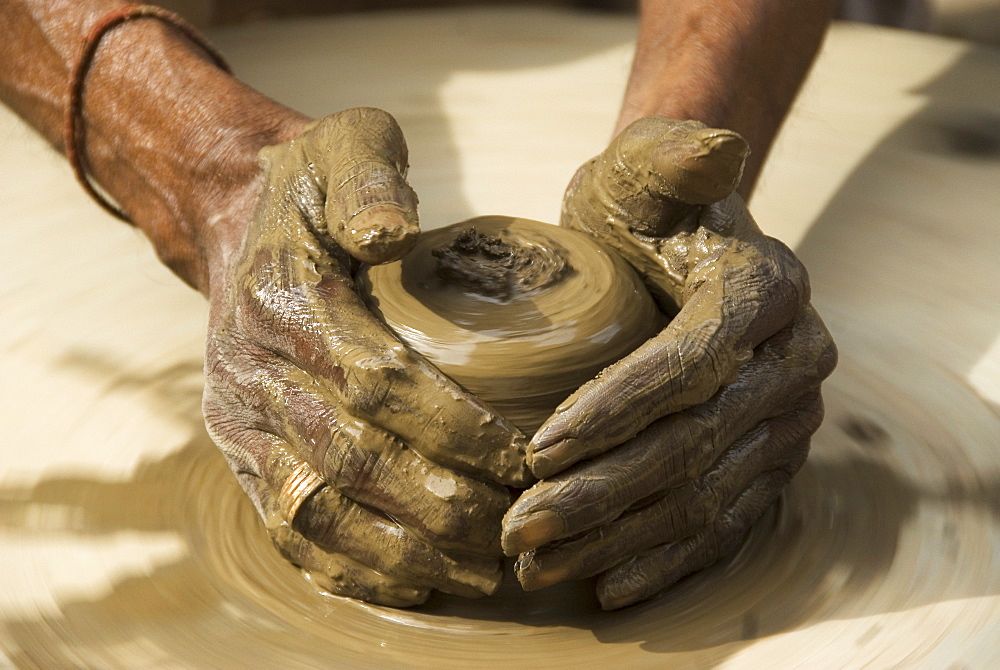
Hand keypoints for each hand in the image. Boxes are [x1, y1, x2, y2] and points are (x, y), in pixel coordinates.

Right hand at [201, 108, 530, 606]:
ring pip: (318, 511)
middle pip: (353, 461)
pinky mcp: (240, 453)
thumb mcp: (347, 146)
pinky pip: (288, 527)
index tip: (528, 460)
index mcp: (286, 300)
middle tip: (519, 530)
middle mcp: (252, 371)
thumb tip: (391, 234)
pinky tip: (412, 585)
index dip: (455, 430)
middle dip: (442, 506)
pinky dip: (348, 568)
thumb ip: (370, 178)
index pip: (378, 382)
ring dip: (400, 555)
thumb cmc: (316, 187)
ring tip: (479, 575)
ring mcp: (240, 421)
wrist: (236, 219)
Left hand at [502, 117, 836, 608]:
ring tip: (538, 567)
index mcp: (769, 290)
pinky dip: (665, 561)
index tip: (537, 448)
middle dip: (601, 493)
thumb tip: (713, 150)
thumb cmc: (646, 206)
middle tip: (518, 527)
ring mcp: (787, 420)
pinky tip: (606, 588)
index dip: (616, 410)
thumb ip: (673, 155)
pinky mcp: (768, 462)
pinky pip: (723, 524)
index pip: (693, 363)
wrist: (677, 242)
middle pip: (693, 444)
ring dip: (617, 540)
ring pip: (702, 496)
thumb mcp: (647, 166)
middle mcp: (794, 362)